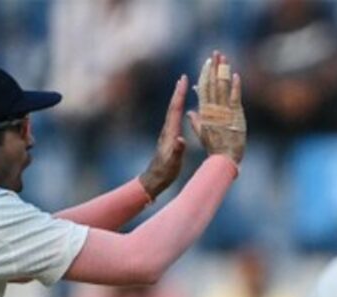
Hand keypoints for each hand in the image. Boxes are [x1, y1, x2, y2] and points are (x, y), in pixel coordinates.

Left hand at [138, 75, 188, 199]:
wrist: (154, 179)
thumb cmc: (165, 172)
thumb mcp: (173, 163)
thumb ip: (177, 151)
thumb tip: (181, 140)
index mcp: (170, 133)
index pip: (175, 110)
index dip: (179, 95)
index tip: (183, 80)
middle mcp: (167, 130)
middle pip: (173, 106)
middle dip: (178, 92)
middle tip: (183, 78)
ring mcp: (167, 133)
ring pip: (173, 111)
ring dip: (178, 98)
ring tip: (182, 88)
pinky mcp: (169, 137)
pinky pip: (175, 118)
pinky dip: (178, 109)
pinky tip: (181, 108)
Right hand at [187, 50, 245, 163]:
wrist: (223, 160)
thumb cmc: (213, 148)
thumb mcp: (202, 134)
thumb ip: (196, 121)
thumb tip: (190, 112)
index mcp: (204, 112)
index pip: (203, 88)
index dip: (205, 74)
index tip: (207, 62)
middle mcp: (212, 109)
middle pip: (211, 83)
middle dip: (214, 67)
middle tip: (216, 53)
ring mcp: (223, 112)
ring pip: (221, 87)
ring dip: (223, 71)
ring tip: (224, 58)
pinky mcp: (234, 116)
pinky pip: (234, 98)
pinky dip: (234, 86)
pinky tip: (235, 75)